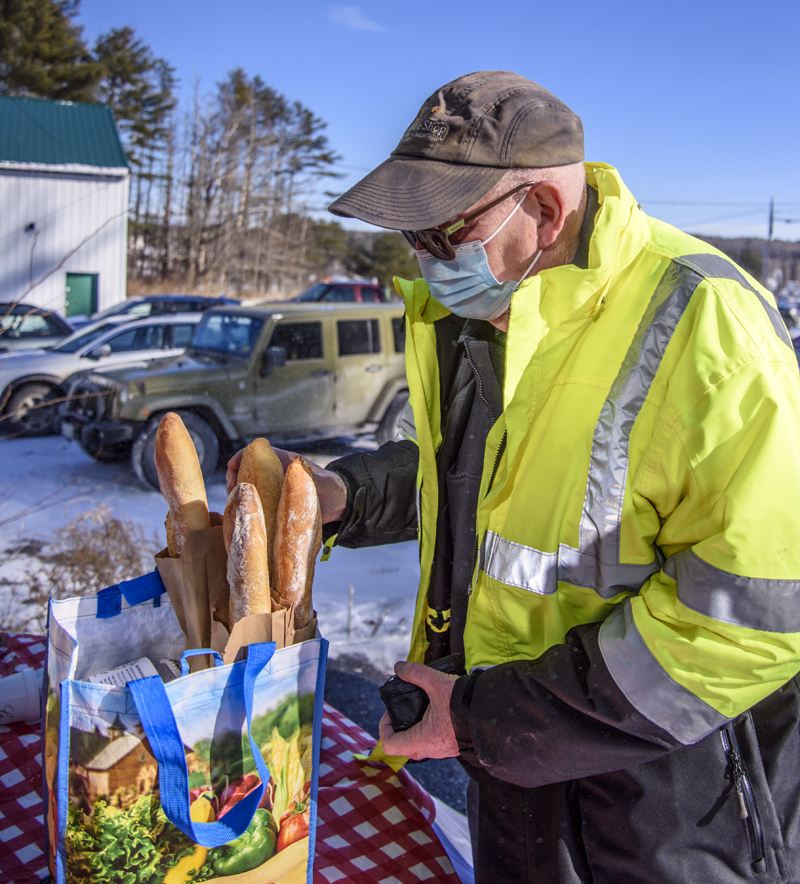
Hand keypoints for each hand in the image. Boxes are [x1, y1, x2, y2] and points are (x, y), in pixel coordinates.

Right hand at [226, 446, 346, 522]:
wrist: (337, 504)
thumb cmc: (329, 487)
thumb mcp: (319, 480)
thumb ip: (307, 475)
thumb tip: (295, 468)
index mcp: (281, 461)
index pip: (254, 452)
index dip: (240, 456)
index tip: (231, 466)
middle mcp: (273, 474)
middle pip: (245, 470)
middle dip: (234, 477)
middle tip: (232, 491)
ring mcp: (272, 490)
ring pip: (248, 488)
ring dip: (238, 494)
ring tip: (235, 504)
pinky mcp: (273, 506)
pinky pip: (256, 505)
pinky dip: (247, 508)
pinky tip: (244, 516)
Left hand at [378, 662, 458, 759]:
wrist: (493, 712)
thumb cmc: (463, 702)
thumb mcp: (436, 682)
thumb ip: (416, 673)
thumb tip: (399, 667)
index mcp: (423, 739)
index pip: (390, 744)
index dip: (384, 727)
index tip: (390, 711)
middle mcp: (432, 749)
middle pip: (405, 746)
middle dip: (400, 728)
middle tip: (403, 709)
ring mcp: (444, 749)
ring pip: (420, 745)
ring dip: (415, 728)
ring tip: (420, 707)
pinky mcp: (455, 744)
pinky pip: (434, 741)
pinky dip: (429, 729)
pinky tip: (436, 711)